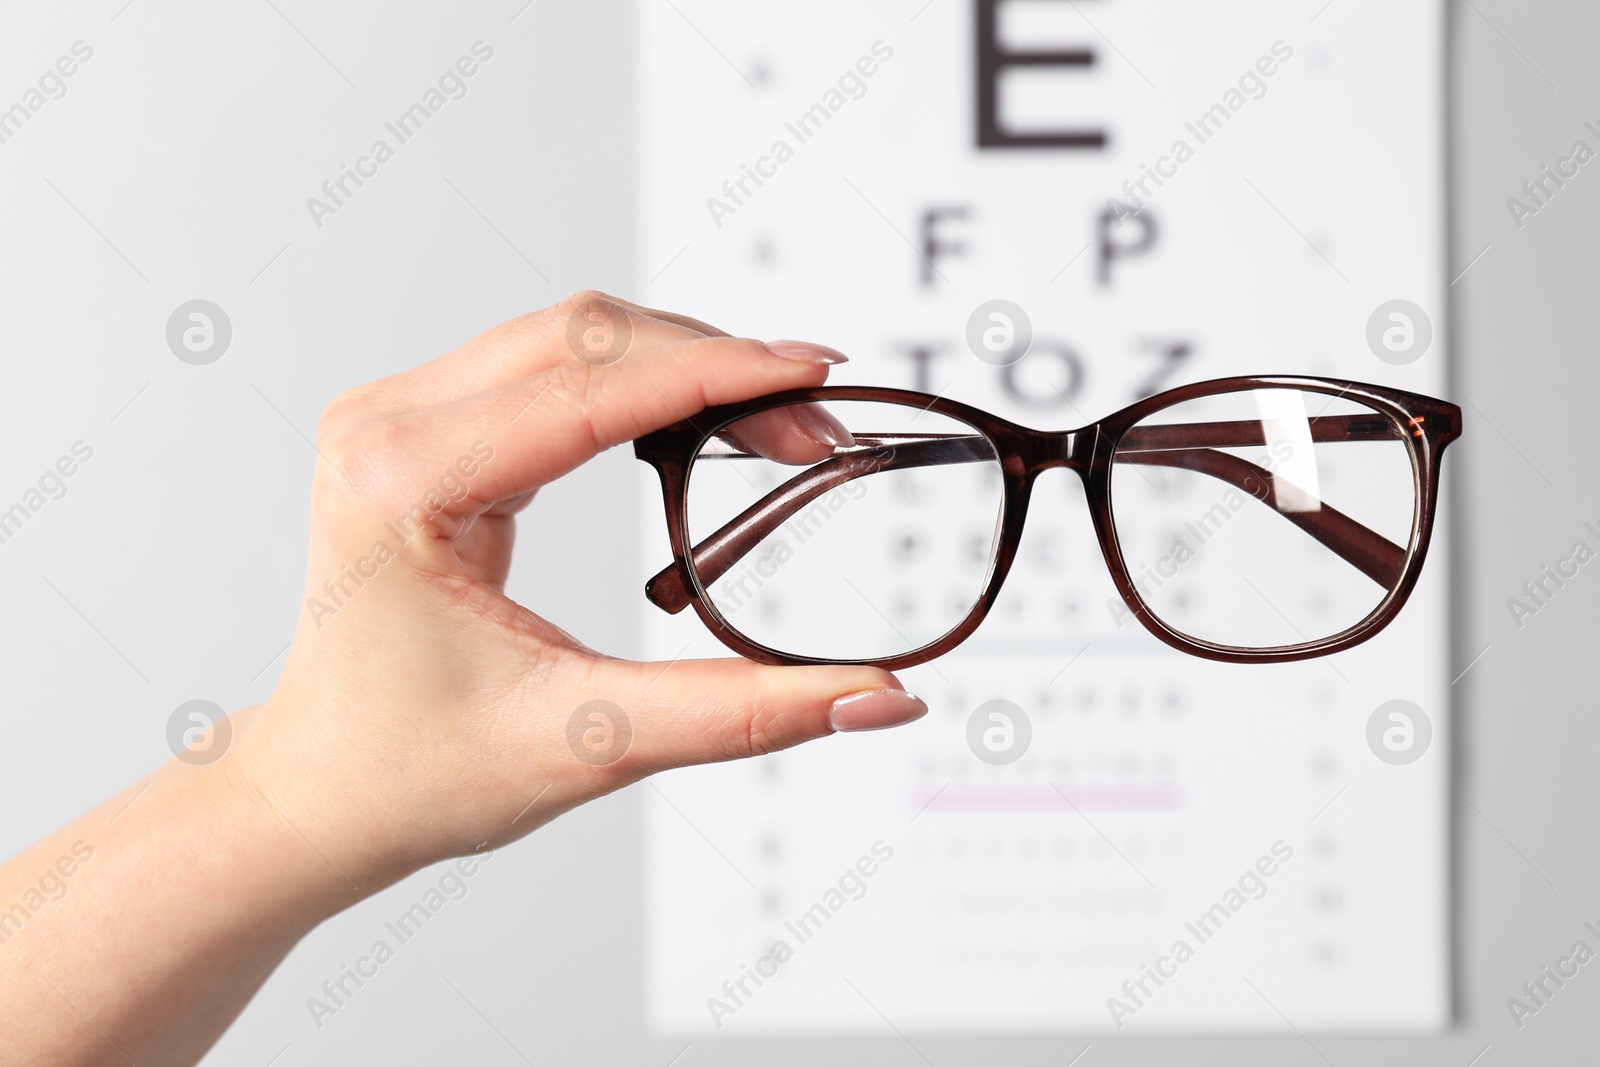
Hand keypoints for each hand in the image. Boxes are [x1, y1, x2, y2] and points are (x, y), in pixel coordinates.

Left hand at [227, 293, 927, 894]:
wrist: (318, 794)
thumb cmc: (411, 774)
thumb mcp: (588, 744)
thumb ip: (744, 712)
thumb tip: (882, 700)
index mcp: (399, 482)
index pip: (587, 390)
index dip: (717, 375)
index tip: (816, 374)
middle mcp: (385, 426)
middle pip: (585, 335)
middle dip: (716, 367)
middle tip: (821, 424)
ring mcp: (397, 419)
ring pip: (572, 337)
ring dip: (684, 366)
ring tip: (781, 424)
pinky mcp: (425, 433)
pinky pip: (551, 368)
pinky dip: (640, 384)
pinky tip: (704, 420)